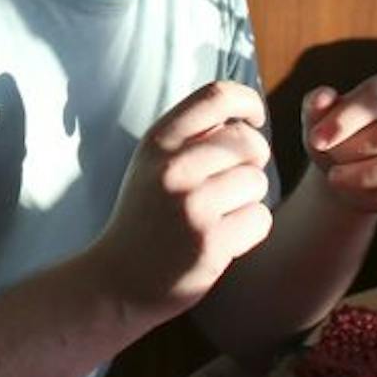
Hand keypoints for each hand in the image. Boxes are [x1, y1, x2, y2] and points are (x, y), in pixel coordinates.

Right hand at [88, 81, 273, 318]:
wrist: (116, 281)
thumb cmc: (144, 218)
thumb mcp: (152, 165)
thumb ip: (190, 138)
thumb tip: (242, 117)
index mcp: (158, 142)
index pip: (216, 96)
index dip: (247, 102)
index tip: (254, 119)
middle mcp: (174, 168)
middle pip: (248, 142)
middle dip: (254, 161)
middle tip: (236, 182)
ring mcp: (193, 205)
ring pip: (258, 182)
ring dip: (249, 199)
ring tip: (221, 214)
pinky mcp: (211, 242)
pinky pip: (260, 219)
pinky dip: (250, 229)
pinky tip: (224, 239)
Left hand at [299, 73, 376, 216]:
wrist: (347, 176)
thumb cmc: (335, 140)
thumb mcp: (317, 121)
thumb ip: (315, 105)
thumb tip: (322, 98)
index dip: (344, 119)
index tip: (317, 140)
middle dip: (350, 152)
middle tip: (329, 164)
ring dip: (366, 177)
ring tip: (336, 180)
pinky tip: (365, 197)